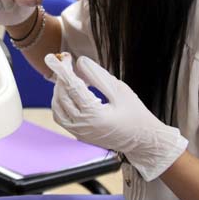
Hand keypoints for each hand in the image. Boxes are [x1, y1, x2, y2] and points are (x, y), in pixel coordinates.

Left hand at [44, 53, 187, 180]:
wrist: (144, 142)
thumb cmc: (136, 115)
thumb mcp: (120, 91)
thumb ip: (98, 76)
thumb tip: (80, 62)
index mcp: (94, 115)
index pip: (72, 87)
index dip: (62, 70)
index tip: (54, 57)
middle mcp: (83, 126)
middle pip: (62, 96)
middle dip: (61, 77)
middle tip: (66, 62)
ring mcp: (79, 133)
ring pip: (58, 108)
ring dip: (59, 90)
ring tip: (68, 77)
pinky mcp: (79, 135)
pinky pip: (61, 117)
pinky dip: (61, 102)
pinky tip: (69, 92)